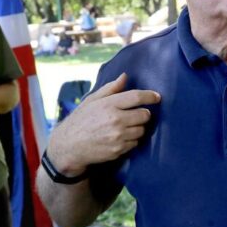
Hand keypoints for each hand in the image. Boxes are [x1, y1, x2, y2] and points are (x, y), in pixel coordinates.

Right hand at [45, 73, 160, 174]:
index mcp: (109, 105)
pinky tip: (120, 137)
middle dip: (143, 114)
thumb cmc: (80, 120)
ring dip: (137, 128)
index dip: (150, 96)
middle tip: (135, 115)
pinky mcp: (119, 150)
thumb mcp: (92, 101)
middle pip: (144, 115)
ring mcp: (118, 136)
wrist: (69, 146)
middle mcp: (116, 120)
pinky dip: (131, 140)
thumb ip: (110, 89)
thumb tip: (125, 76)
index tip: (157, 97)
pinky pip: (135, 143)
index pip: (136, 97)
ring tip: (125, 127)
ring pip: (141, 130)